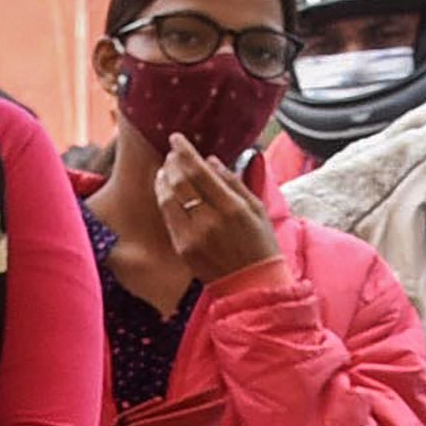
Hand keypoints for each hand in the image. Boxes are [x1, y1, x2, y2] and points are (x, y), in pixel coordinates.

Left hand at [152, 136, 281, 279]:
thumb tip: (211, 161)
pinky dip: (164, 201)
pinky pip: (168, 218)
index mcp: (231, 207)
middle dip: (172, 163)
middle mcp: (208, 221)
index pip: (198, 171)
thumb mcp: (257, 208)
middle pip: (180, 182)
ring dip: (164, 180)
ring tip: (165, 170)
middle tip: (171, 154)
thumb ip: (234, 182)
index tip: (176, 139)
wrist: (253, 286)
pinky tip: (166, 192)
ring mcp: (192, 237)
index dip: (184, 152)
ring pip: (168, 199)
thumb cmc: (261, 245)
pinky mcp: (182, 249)